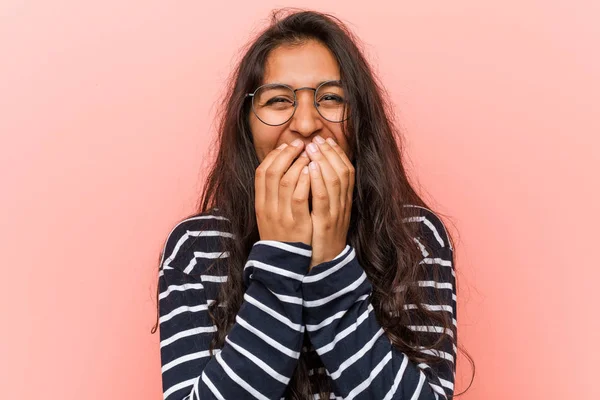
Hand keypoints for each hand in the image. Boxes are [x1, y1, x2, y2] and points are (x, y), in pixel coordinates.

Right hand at [255, 140, 312, 245]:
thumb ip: (273, 195)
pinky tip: (313, 171)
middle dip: (286, 154)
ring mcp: (282, 215)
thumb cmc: (282, 235)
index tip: (286, 146)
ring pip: (285, 181)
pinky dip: (305, 181)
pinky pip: (299, 197)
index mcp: (260, 204)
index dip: (274, 156)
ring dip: (297, 164)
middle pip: (272, 172)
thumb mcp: (270, 214)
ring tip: (309, 154)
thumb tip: (281, 169)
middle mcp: (268, 208)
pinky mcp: (297, 223)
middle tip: (299, 144)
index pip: (261, 172)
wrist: (285, 264)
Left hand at [305, 135, 354, 269]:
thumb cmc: (321, 238)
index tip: (326, 140)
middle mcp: (344, 204)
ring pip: (335, 180)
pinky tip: (311, 168)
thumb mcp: (326, 213)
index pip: (346, 171)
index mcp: (344, 201)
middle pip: (343, 171)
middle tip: (317, 138)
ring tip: (312, 146)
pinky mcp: (325, 222)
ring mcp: (336, 213)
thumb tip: (314, 173)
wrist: (325, 265)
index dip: (337, 153)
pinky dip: (318, 180)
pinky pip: (323, 198)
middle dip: (330, 152)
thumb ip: (324, 195)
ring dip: (324, 160)